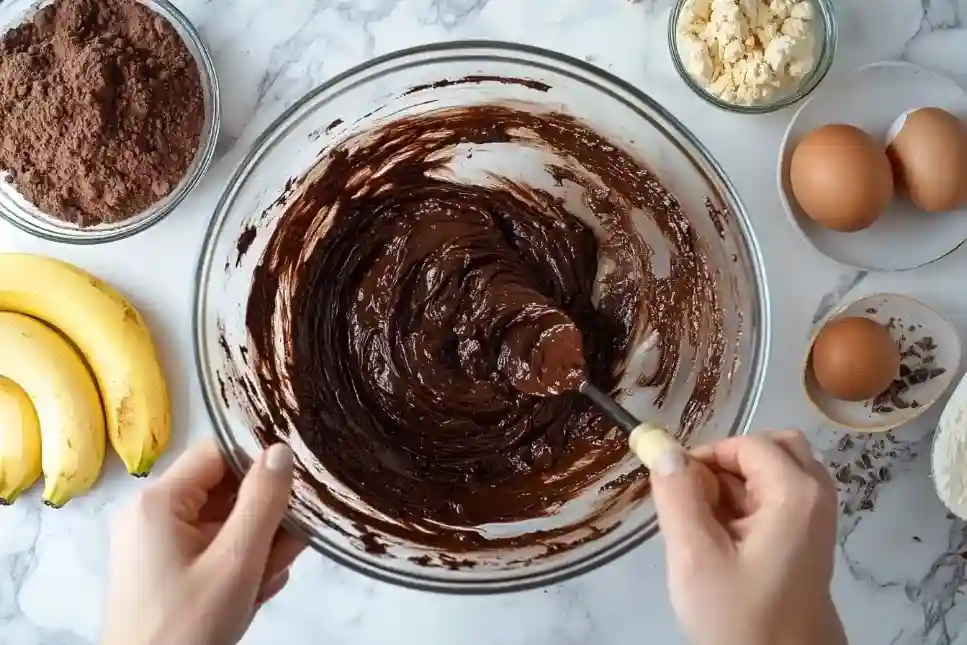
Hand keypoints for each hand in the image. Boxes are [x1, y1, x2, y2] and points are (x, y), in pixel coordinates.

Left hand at [102, 440, 304, 644]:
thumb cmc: (189, 626)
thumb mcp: (236, 562)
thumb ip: (262, 501)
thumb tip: (281, 449)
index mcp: (158, 502)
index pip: (218, 453)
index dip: (260, 462)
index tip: (299, 481)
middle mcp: (150, 516)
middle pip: (222, 491)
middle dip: (263, 516)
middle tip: (295, 540)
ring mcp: (155, 547)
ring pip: (221, 525)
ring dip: (256, 546)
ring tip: (275, 574)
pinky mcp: (163, 574)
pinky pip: (210, 552)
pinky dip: (237, 566)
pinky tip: (258, 590)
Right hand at [651, 430, 845, 644]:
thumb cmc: (740, 618)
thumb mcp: (695, 557)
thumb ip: (677, 496)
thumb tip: (661, 446)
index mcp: (795, 493)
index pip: (745, 443)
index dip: (706, 457)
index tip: (675, 491)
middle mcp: (816, 496)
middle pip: (771, 448)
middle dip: (728, 464)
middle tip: (698, 503)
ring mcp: (817, 519)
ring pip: (774, 471)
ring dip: (737, 485)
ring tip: (708, 527)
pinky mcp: (809, 539)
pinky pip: (778, 497)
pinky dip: (748, 505)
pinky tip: (725, 542)